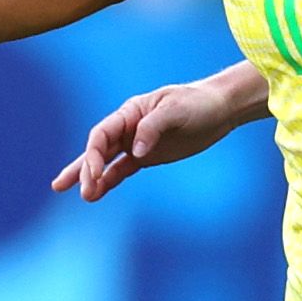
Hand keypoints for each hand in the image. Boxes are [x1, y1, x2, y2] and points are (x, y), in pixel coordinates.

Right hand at [53, 76, 255, 201]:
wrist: (218, 109)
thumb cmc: (196, 103)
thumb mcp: (175, 110)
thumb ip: (153, 128)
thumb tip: (135, 151)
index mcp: (130, 113)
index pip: (102, 134)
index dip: (93, 154)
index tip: (94, 174)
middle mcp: (127, 128)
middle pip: (99, 150)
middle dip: (87, 171)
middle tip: (84, 192)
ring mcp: (136, 143)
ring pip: (107, 162)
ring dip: (93, 178)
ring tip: (83, 196)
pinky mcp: (147, 157)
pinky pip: (122, 169)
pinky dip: (110, 181)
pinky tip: (98, 193)